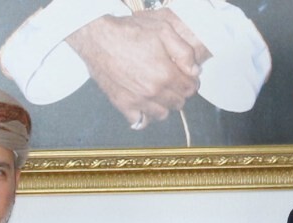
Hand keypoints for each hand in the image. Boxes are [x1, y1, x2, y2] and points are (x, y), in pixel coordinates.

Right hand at [66, 11, 205, 127]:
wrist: (98, 38)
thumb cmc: (128, 32)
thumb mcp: (163, 30)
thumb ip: (183, 51)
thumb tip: (194, 70)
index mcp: (166, 74)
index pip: (189, 89)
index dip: (191, 82)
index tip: (187, 77)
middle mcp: (153, 92)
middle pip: (177, 103)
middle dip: (179, 93)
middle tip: (173, 82)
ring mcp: (138, 101)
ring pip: (162, 114)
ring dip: (164, 105)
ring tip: (159, 93)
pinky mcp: (122, 105)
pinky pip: (139, 122)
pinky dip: (144, 117)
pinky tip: (144, 105)